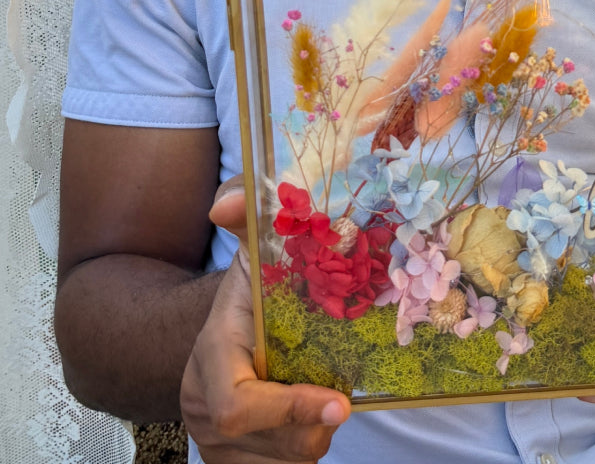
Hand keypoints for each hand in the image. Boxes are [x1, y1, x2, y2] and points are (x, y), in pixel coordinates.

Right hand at [179, 179, 351, 462]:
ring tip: (323, 401)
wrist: (224, 336)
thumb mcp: (252, 250)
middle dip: (315, 429)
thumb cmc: (251, 290)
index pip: (237, 405)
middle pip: (273, 445)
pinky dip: (302, 450)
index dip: (288, 409)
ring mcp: (216, 445)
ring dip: (313, 439)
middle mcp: (204, 409)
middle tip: (343, 402)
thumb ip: (247, 220)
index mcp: (211, 357)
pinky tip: (311, 422)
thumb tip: (226, 204)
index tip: (340, 403)